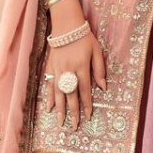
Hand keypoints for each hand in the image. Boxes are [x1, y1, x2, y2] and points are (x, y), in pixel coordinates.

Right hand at [45, 0, 106, 128]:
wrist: (67, 26)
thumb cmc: (85, 38)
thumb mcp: (97, 51)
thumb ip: (100, 69)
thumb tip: (103, 87)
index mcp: (82, 66)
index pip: (85, 90)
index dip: (87, 104)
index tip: (88, 117)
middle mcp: (69, 70)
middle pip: (71, 95)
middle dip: (73, 112)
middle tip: (74, 126)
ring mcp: (58, 70)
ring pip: (58, 93)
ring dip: (59, 109)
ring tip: (60, 123)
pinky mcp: (50, 68)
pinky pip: (49, 86)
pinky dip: (49, 97)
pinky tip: (49, 108)